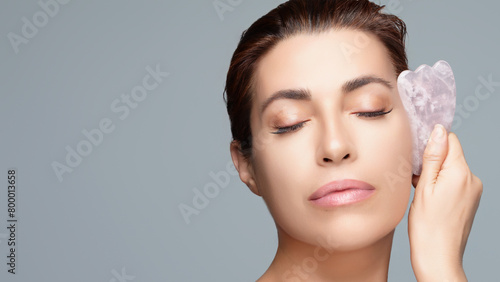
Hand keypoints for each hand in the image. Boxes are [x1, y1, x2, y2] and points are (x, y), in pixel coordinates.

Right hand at [408, 124, 482, 280]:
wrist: (438, 256)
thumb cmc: (427, 226)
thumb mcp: (424, 186)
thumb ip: (433, 156)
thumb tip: (439, 130)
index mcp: (461, 173)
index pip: (450, 140)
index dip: (432, 143)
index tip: (416, 155)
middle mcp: (472, 179)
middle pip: (451, 154)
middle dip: (432, 160)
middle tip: (414, 177)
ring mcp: (473, 190)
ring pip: (451, 168)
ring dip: (435, 173)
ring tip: (420, 191)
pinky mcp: (470, 199)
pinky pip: (454, 182)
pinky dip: (440, 184)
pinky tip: (428, 198)